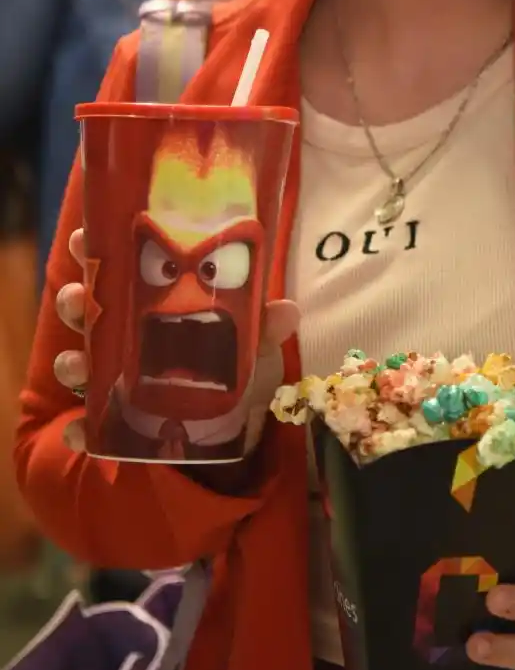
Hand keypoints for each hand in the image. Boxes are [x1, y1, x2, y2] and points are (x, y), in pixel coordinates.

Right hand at [54, 229, 299, 456]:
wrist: (229, 425)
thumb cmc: (230, 363)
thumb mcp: (250, 341)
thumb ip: (263, 327)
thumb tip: (288, 311)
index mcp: (148, 301)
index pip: (113, 267)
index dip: (91, 250)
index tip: (80, 239)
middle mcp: (122, 333)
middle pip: (86, 308)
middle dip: (74, 300)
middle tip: (77, 297)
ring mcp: (113, 374)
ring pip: (77, 360)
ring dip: (70, 360)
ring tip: (78, 365)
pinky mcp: (114, 417)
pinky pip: (85, 423)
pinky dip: (77, 428)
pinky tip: (78, 431)